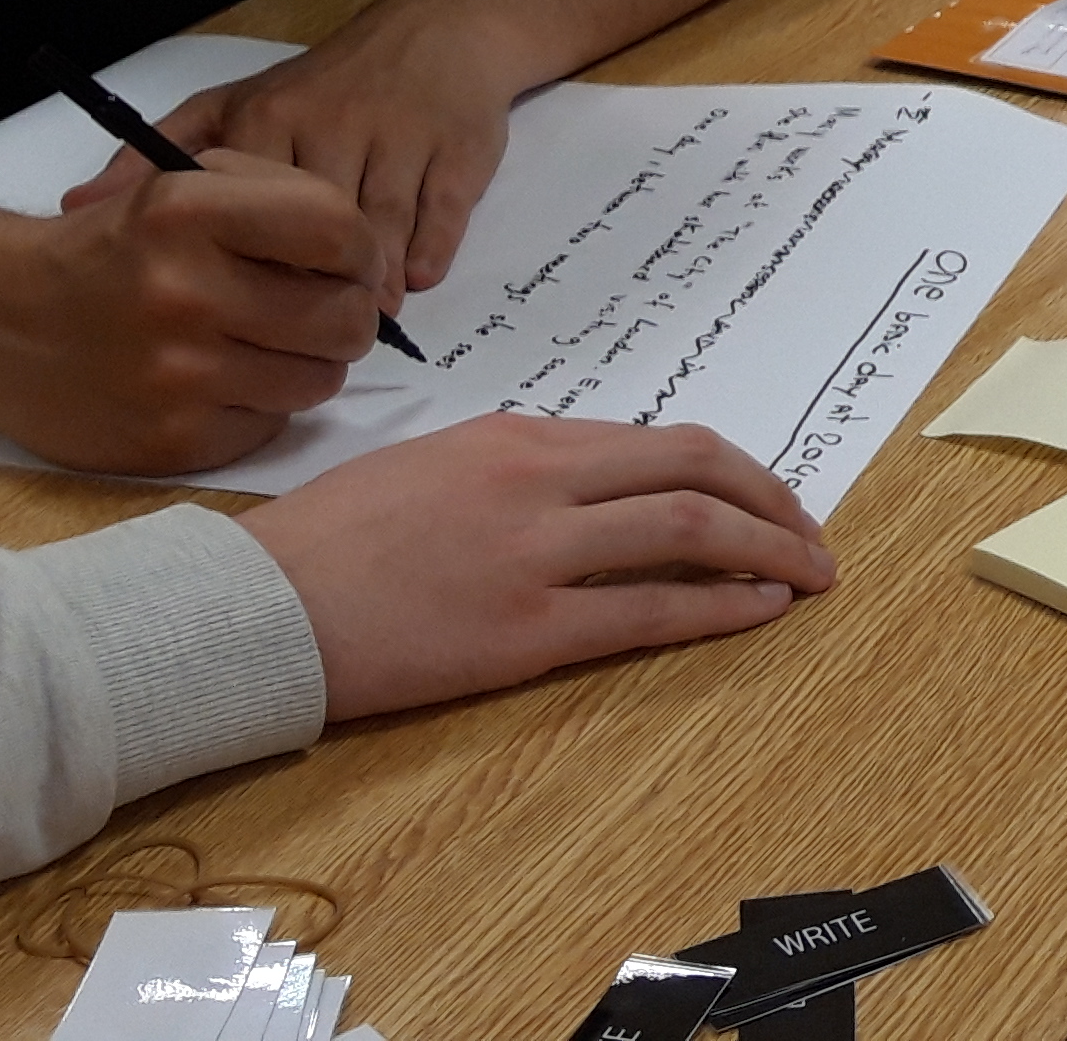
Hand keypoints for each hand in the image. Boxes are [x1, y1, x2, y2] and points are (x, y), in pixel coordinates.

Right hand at [0, 154, 387, 474]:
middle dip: (343, 313)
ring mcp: (177, 375)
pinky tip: (215, 381)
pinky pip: (271, 425)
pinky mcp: (170, 440)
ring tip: (259, 344)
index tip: (344, 261)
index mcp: (186, 212)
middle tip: (310, 309)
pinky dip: (258, 405)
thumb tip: (365, 258)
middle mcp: (182, 293)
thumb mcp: (178, 184)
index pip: (341, 232)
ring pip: (321, 380)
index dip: (359, 250)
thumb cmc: (107, 247)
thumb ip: (276, 200)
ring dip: (305, 363)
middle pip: (347, 319)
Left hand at [106, 15, 523, 296]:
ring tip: (359, 318)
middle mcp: (333, 122)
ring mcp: (402, 136)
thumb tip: (76, 209)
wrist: (440, 32)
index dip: (244, 266)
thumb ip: (154, 157)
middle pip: (314, 229)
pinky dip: (427, 256)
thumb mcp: (229, 107)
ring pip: (381, 230)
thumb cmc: (324, 86)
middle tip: (303, 330)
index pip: (247, 208)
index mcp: (268, 117)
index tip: (238, 304)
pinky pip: (441, 220)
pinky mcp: (460, 152)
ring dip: (371, 283)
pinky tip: (412, 279)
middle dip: (310, 287)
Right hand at [234, 414, 837, 720]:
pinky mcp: (526, 629)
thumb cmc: (325, 543)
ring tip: (811, 572)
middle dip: (769, 495)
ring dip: (767, 548)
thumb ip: (507, 471)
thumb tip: (579, 487)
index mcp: (511, 437)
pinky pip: (652, 610)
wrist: (255, 606)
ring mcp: (536, 552)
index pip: (649, 438)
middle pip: (692, 463)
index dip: (722, 466)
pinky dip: (721, 607)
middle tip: (811, 530)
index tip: (758, 492)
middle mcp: (536, 478)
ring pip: (688, 527)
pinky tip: (761, 610)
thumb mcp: (422, 469)